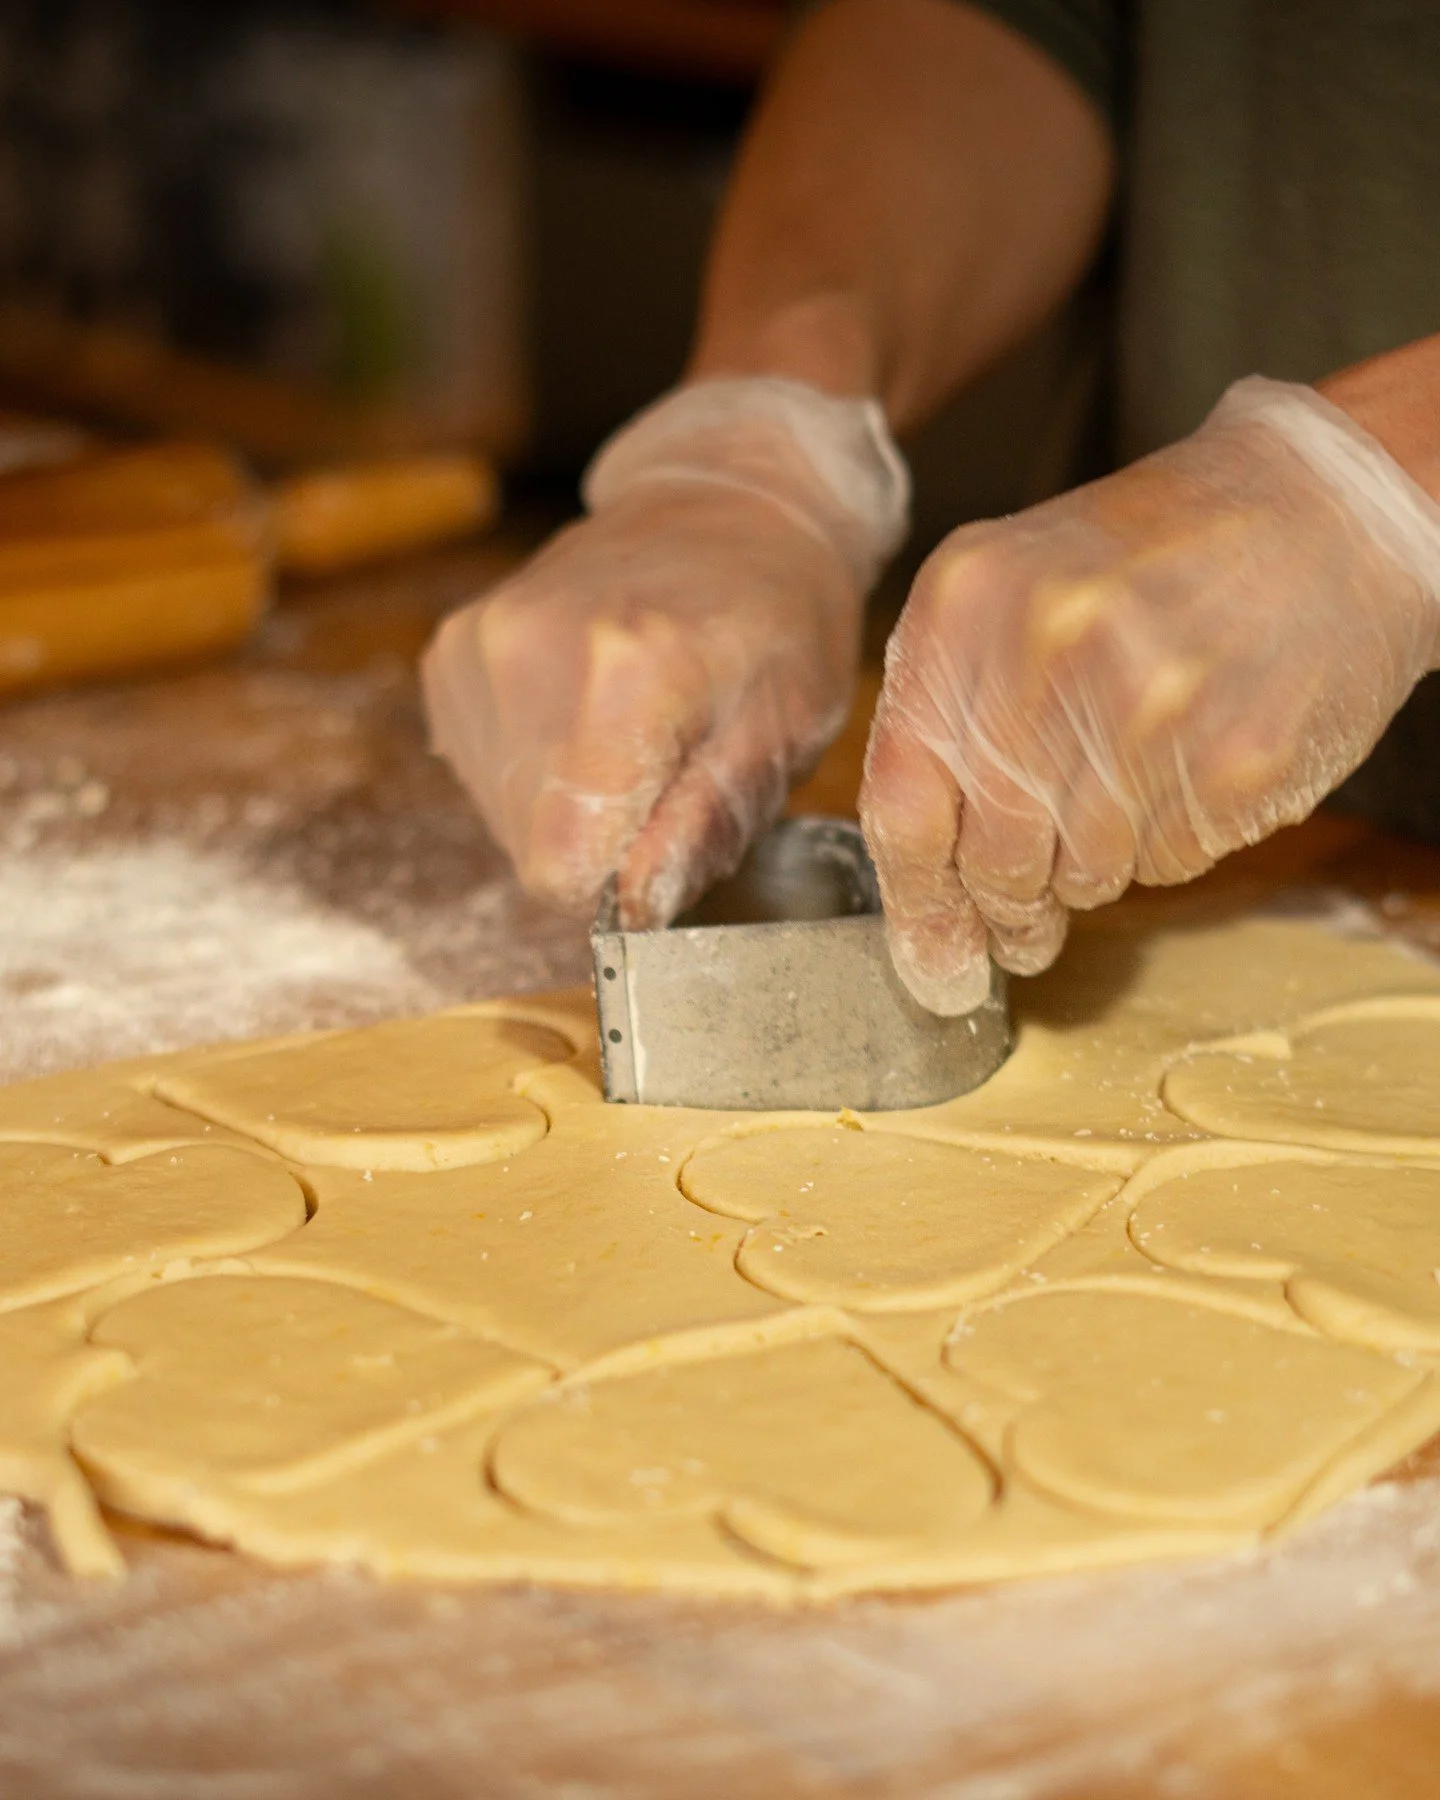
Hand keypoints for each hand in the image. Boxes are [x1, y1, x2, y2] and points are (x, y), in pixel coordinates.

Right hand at [423, 378, 906, 926]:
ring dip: (567, 805)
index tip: (664, 843)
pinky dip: (535, 766)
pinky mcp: (452, 649)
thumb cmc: (778, 619)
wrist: (730, 506)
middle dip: (600, 841)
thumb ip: (704, 822)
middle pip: (531, 843)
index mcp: (625, 672)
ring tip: (633, 737)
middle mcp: (528, 650)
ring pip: (502, 809)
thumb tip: (633, 906)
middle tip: (666, 773)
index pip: (563, 863)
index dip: (617, 883)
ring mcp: (478, 643)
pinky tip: (589, 717)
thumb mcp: (784, 728)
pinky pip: (482, 762)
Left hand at [861, 377, 1439, 1013]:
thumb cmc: (1152, 564)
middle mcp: (1042, 648)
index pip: (902, 803)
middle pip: (989, 859)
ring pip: (1079, 874)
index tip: (932, 958)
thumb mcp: (1013, 599)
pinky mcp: (1233, 759)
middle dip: (1010, 902)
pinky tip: (1189, 767)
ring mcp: (1143, 705)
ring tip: (1131, 784)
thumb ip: (950, 727)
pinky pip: (1165, 866)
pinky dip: (1168, 845)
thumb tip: (929, 908)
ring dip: (1095, 864)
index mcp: (963, 602)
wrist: (1322, 508)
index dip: (916, 901)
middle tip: (1031, 912)